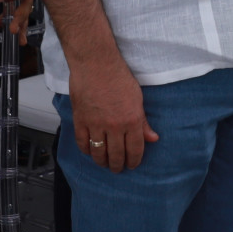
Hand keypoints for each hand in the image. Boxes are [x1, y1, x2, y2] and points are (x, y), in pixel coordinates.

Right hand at [69, 57, 157, 172]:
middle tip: (118, 168)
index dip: (134, 161)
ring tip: (105, 163)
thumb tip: (152, 138)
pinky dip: (87, 151)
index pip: (134, 150)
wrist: (95, 63)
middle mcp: (114, 126)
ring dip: (102, 162)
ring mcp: (95, 125)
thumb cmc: (118, 76)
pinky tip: (91, 152)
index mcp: (131, 120)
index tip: (132, 165)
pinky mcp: (80, 121)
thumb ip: (143, 121)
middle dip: (118, 166)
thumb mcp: (137, 98)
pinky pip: (82, 143)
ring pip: (99, 153)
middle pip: (116, 156)